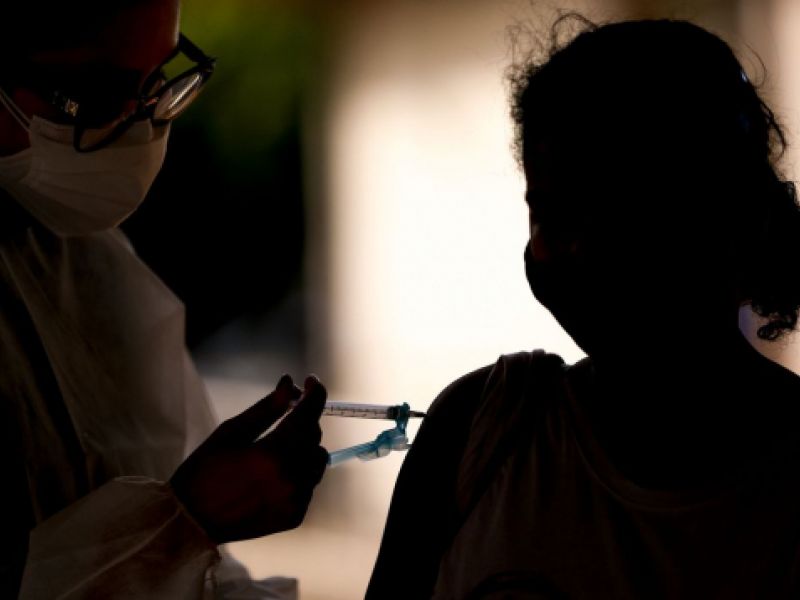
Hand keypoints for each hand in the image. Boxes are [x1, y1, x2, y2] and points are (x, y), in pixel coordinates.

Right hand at [170, 374, 328, 543]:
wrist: (191, 520)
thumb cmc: (205, 470)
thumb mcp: (231, 432)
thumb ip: (267, 408)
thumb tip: (290, 383)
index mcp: (274, 453)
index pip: (309, 414)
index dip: (315, 393)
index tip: (311, 382)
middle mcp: (291, 478)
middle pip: (314, 436)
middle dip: (303, 421)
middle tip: (284, 417)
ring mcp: (296, 500)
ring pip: (317, 461)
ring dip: (305, 448)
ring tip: (278, 449)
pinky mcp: (296, 515)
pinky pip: (309, 484)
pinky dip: (299, 473)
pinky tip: (275, 475)